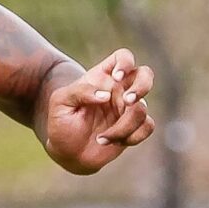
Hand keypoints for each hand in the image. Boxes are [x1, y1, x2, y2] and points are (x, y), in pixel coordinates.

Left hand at [41, 47, 156, 175]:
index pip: (123, 57)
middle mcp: (119, 90)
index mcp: (102, 77)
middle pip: (145, 75)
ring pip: (143, 108)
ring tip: (101, 138)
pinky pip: (147, 126)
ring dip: (124, 126)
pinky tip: (111, 142)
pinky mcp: (135, 127)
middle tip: (126, 101)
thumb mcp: (61, 102)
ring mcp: (129, 108)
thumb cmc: (62, 121)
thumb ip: (79, 92)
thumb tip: (105, 95)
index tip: (116, 77)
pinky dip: (132, 136)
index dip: (125, 62)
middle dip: (141, 87)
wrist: (66, 151)